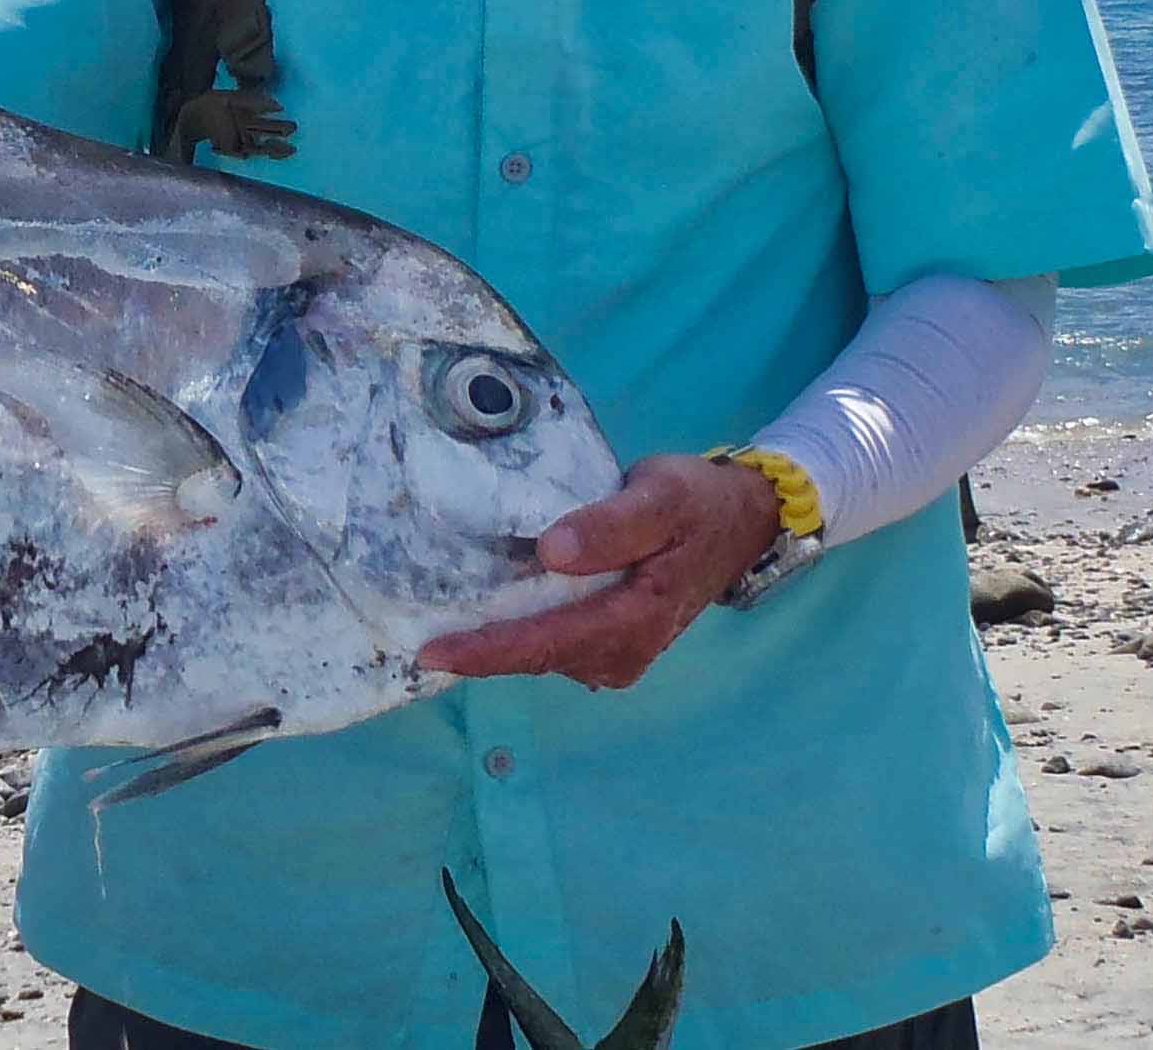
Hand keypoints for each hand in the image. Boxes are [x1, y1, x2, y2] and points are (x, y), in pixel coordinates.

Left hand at [419, 454, 782, 689]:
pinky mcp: (612, 642)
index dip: (487, 651)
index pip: (545, 643)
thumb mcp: (661, 496)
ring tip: (439, 608)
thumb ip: (612, 524)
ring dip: (496, 638)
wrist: (739, 519)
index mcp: (634, 619)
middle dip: (477, 648)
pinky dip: (521, 628)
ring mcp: (618, 653)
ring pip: (542, 652)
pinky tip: (488, 603)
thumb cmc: (696, 503)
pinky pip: (554, 641)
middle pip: (535, 655)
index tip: (433, 651)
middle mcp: (623, 652)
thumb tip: (552, 551)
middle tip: (414, 626)